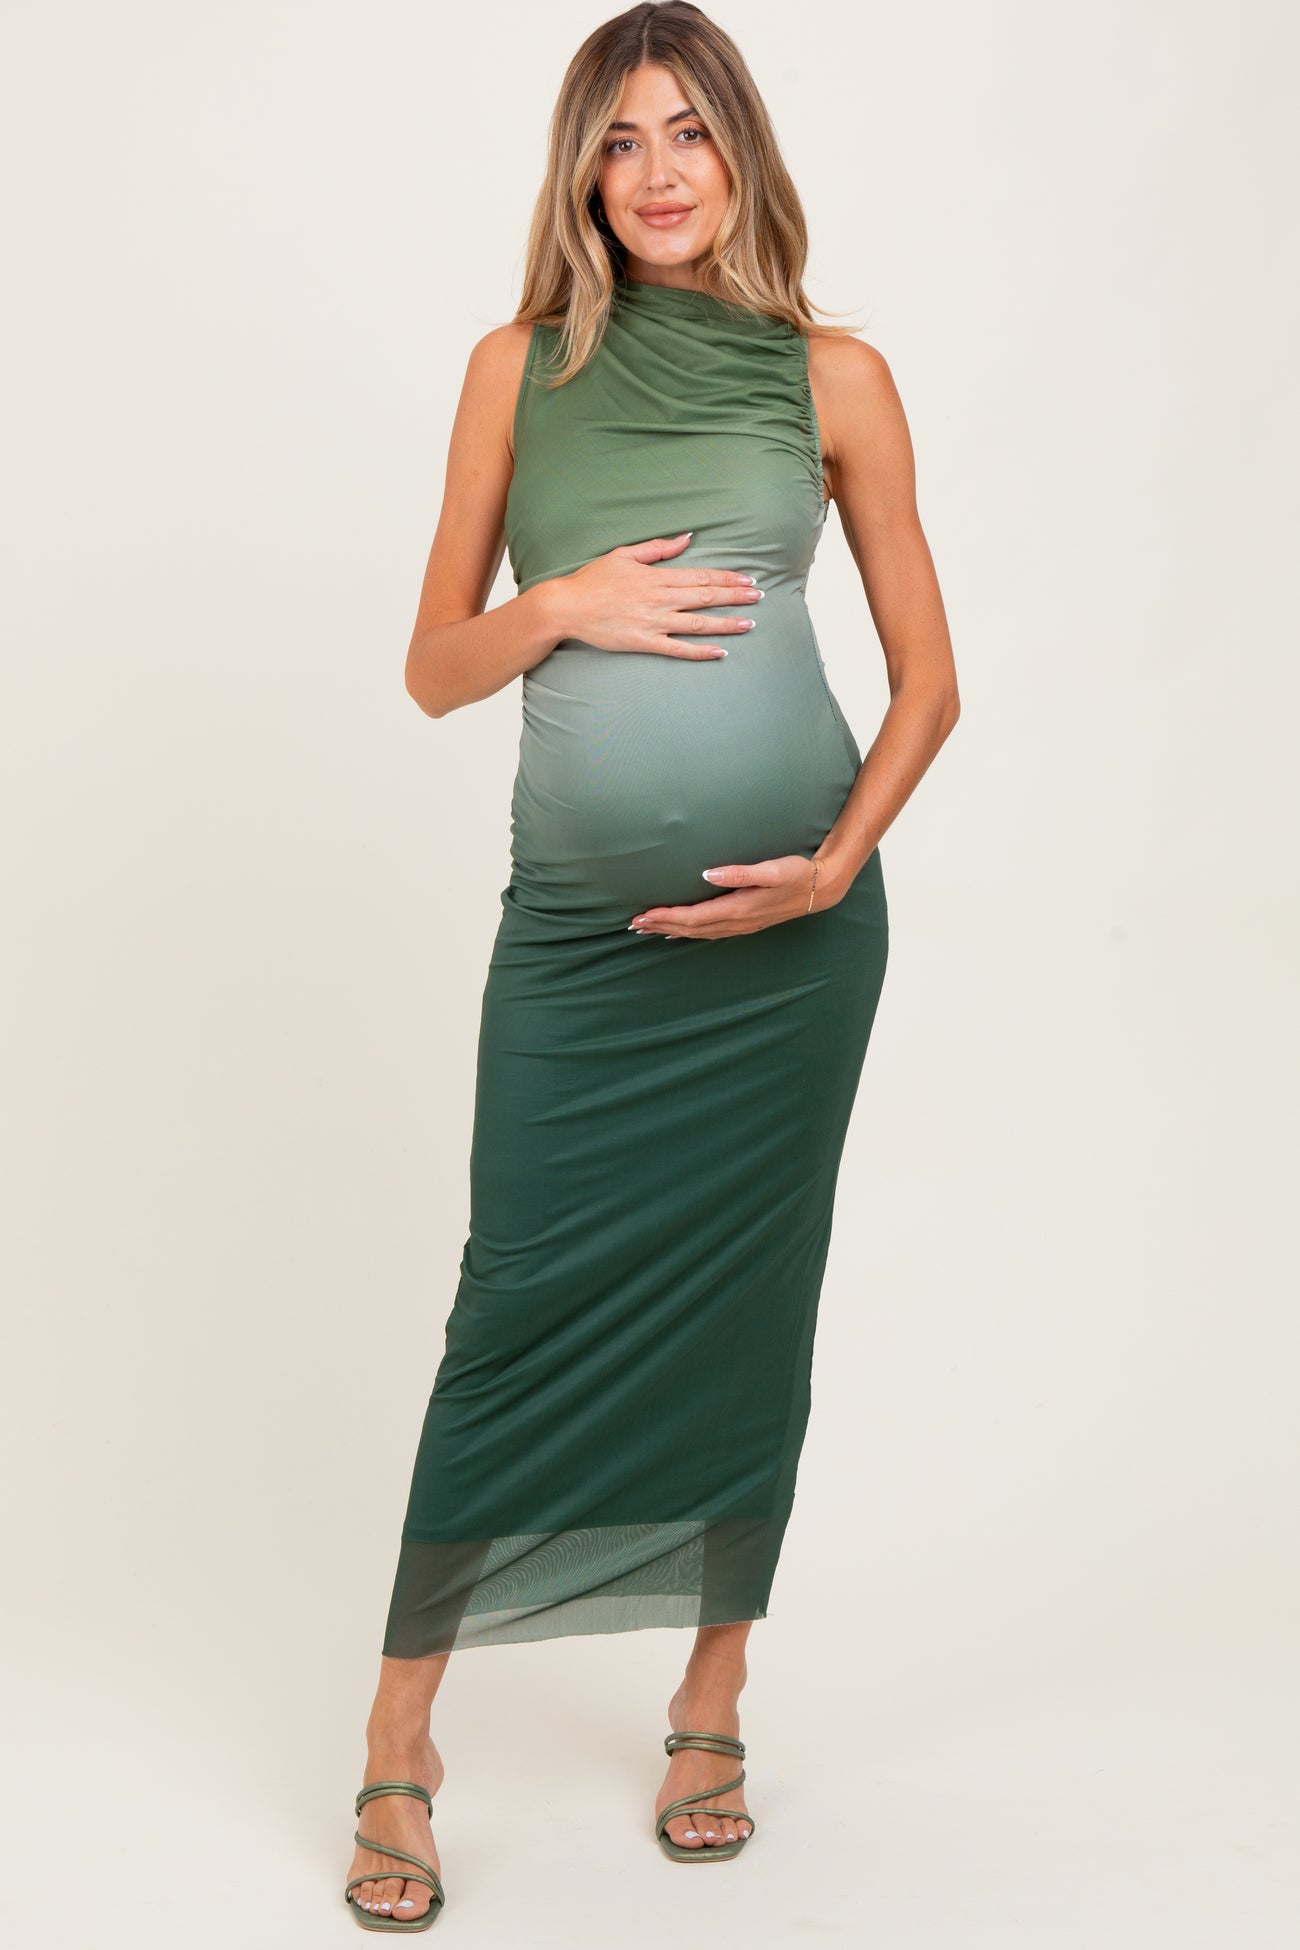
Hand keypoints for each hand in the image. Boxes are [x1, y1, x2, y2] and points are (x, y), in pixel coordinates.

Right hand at [558, 531, 762, 659]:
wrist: (567, 606)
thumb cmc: (592, 580)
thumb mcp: (624, 554)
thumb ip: (657, 548)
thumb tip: (687, 537)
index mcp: (657, 577)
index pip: (701, 576)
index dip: (728, 578)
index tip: (748, 579)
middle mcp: (660, 599)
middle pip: (707, 597)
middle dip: (736, 596)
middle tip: (759, 597)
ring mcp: (654, 622)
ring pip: (699, 623)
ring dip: (726, 624)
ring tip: (749, 624)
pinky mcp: (644, 643)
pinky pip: (678, 649)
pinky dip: (700, 651)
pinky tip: (720, 652)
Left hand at [629, 854, 838, 939]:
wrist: (820, 889)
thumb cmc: (796, 874)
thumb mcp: (771, 869)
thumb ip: (739, 872)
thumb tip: (708, 874)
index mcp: (738, 908)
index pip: (693, 917)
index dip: (666, 917)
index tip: (643, 916)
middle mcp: (737, 921)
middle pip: (690, 929)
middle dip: (660, 926)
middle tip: (633, 925)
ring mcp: (741, 926)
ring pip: (698, 933)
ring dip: (671, 931)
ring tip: (648, 930)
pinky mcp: (745, 924)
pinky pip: (709, 933)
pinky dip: (689, 933)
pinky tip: (678, 932)